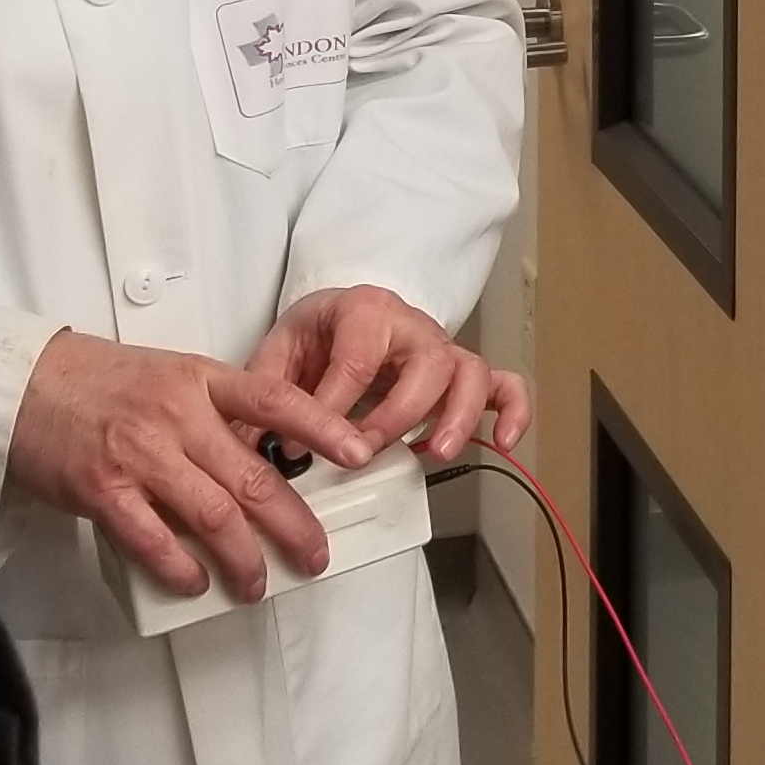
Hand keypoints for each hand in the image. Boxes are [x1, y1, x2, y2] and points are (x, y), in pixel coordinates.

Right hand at [5, 327, 378, 600]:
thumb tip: (261, 461)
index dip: (323, 429)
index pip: (277, 402)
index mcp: (201, 381)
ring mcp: (140, 454)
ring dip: (243, 560)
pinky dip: (180, 568)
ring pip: (213, 517)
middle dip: (295, 526)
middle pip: (255, 479)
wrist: (23, 383)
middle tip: (316, 556)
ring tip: (257, 584)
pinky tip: (196, 582)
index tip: (359, 453)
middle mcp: (177, 416)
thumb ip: (215, 411)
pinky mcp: (102, 489)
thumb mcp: (170, 376)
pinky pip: (153, 539)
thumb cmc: (100, 382)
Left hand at [250, 285, 527, 469]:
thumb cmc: (315, 337)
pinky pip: (505, 385)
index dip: (329, 408)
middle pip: (425, 364)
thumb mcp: (278, 353)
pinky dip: (512, 412)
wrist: (340, 319)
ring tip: (435, 453)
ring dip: (457, 417)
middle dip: (394, 416)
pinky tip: (503, 442)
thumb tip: (252, 448)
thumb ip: (265, 397)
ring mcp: (443, 349)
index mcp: (363, 310)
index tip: (299, 449)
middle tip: (361, 454)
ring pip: (469, 373)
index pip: (357, 358)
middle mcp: (412, 325)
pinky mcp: (464, 373)